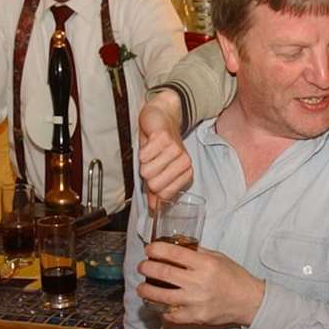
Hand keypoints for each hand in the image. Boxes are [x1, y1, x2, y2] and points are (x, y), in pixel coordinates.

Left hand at [136, 242, 264, 327]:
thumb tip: (176, 246)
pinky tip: (158, 305)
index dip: (156, 250)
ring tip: (142, 288)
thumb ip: (197, 252)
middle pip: (163, 273)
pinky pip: (172, 315)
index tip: (149, 249)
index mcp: (205, 264)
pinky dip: (163, 311)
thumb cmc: (234, 277)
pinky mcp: (196, 317)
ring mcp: (197, 302)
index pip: (174, 253)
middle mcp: (199, 282)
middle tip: (142, 267)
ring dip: (147, 291)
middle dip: (147, 268)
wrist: (249, 301)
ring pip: (162, 296)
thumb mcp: (218, 257)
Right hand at [138, 93, 191, 210]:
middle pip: (154, 184)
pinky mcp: (165, 138)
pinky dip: (142, 150)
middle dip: (146, 174)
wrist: (161, 117)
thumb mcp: (159, 170)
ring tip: (151, 152)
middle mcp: (184, 162)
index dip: (153, 187)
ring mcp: (176, 150)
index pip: (164, 195)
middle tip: (152, 162)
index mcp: (185, 173)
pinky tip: (149, 142)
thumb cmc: (159, 146)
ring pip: (147, 170)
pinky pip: (145, 155)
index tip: (156, 174)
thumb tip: (154, 210)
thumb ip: (156, 191)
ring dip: (144, 161)